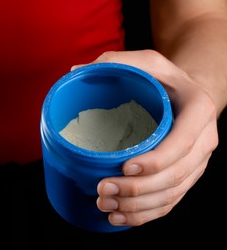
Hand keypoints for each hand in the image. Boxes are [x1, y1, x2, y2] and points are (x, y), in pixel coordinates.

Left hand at [73, 49, 218, 225]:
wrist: (186, 94)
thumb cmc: (164, 78)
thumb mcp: (145, 60)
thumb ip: (115, 61)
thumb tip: (75, 72)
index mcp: (198, 111)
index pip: (181, 144)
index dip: (155, 161)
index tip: (124, 167)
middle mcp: (203, 140)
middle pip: (175, 176)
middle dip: (137, 190)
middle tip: (102, 190)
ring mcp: (196, 162)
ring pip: (171, 195)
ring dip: (138, 207)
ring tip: (105, 206)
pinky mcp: (185, 176)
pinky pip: (170, 202)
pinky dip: (146, 215)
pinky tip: (120, 217)